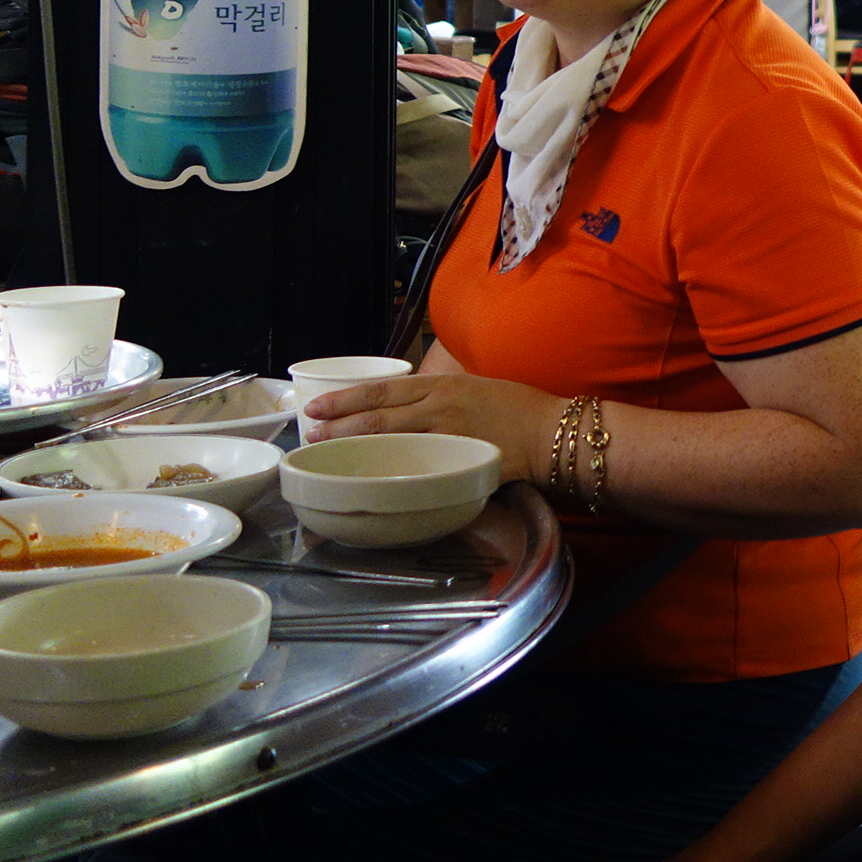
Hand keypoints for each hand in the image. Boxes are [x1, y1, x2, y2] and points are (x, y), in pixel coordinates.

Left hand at [305, 373, 563, 485]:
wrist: (552, 431)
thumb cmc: (517, 409)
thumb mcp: (474, 389)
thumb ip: (440, 400)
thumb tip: (408, 414)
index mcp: (442, 384)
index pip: (383, 390)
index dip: (347, 398)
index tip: (317, 406)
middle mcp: (440, 405)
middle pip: (378, 414)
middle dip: (339, 423)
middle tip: (308, 433)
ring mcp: (449, 433)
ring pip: (391, 438)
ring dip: (354, 445)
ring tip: (325, 452)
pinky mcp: (460, 458)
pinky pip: (418, 465)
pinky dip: (391, 471)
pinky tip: (372, 477)